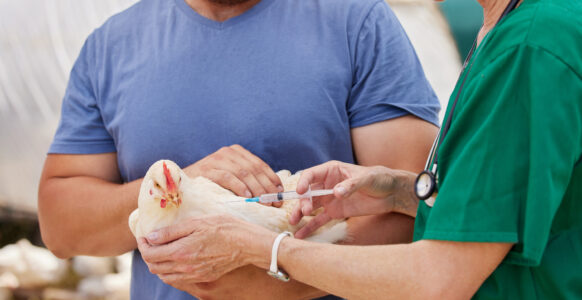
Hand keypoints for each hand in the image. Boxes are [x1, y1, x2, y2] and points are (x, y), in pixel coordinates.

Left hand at [138, 215, 275, 285]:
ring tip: (161, 252)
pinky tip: (175, 261)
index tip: (144, 236)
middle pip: (155, 268)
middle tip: (150, 243)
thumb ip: (172, 231)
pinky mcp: (203, 278)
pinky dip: (170, 272)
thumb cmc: (224, 228)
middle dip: (148, 255)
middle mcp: (185, 267)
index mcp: (181, 252)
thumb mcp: (197, 222)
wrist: (247, 243)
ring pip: (165, 277)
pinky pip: (178, 280)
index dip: (143, 245)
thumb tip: (151, 237)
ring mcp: (194, 275)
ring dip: (158, 265)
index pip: (150, 254)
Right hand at [184, 144, 282, 206]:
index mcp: (237, 152)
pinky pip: (226, 177)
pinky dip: (239, 187)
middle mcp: (228, 152)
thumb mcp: (232, 178)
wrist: (181, 185)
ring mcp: (216, 159)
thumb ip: (249, 180)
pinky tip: (247, 197)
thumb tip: (274, 192)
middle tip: (275, 202)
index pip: (260, 165)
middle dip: (267, 187)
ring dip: (256, 189)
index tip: (281, 193)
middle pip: (254, 169)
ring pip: (243, 173)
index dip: (272, 179)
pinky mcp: (206, 169)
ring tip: (264, 202)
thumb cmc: (211, 185)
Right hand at [289, 161, 416, 238]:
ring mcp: (329, 199)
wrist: (391, 193)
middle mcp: (326, 184)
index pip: (311, 175)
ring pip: (310, 206)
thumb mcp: (366, 178)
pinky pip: (320, 220)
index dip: (304, 182)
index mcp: (331, 170)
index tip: (301, 191)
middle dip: (303, 202)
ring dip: (301, 214)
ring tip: (293, 223)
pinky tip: (301, 235)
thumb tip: (336, 192)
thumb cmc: (378, 179)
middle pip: (308, 193)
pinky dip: (311, 227)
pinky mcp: (335, 212)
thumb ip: (351, 185)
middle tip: (305, 210)